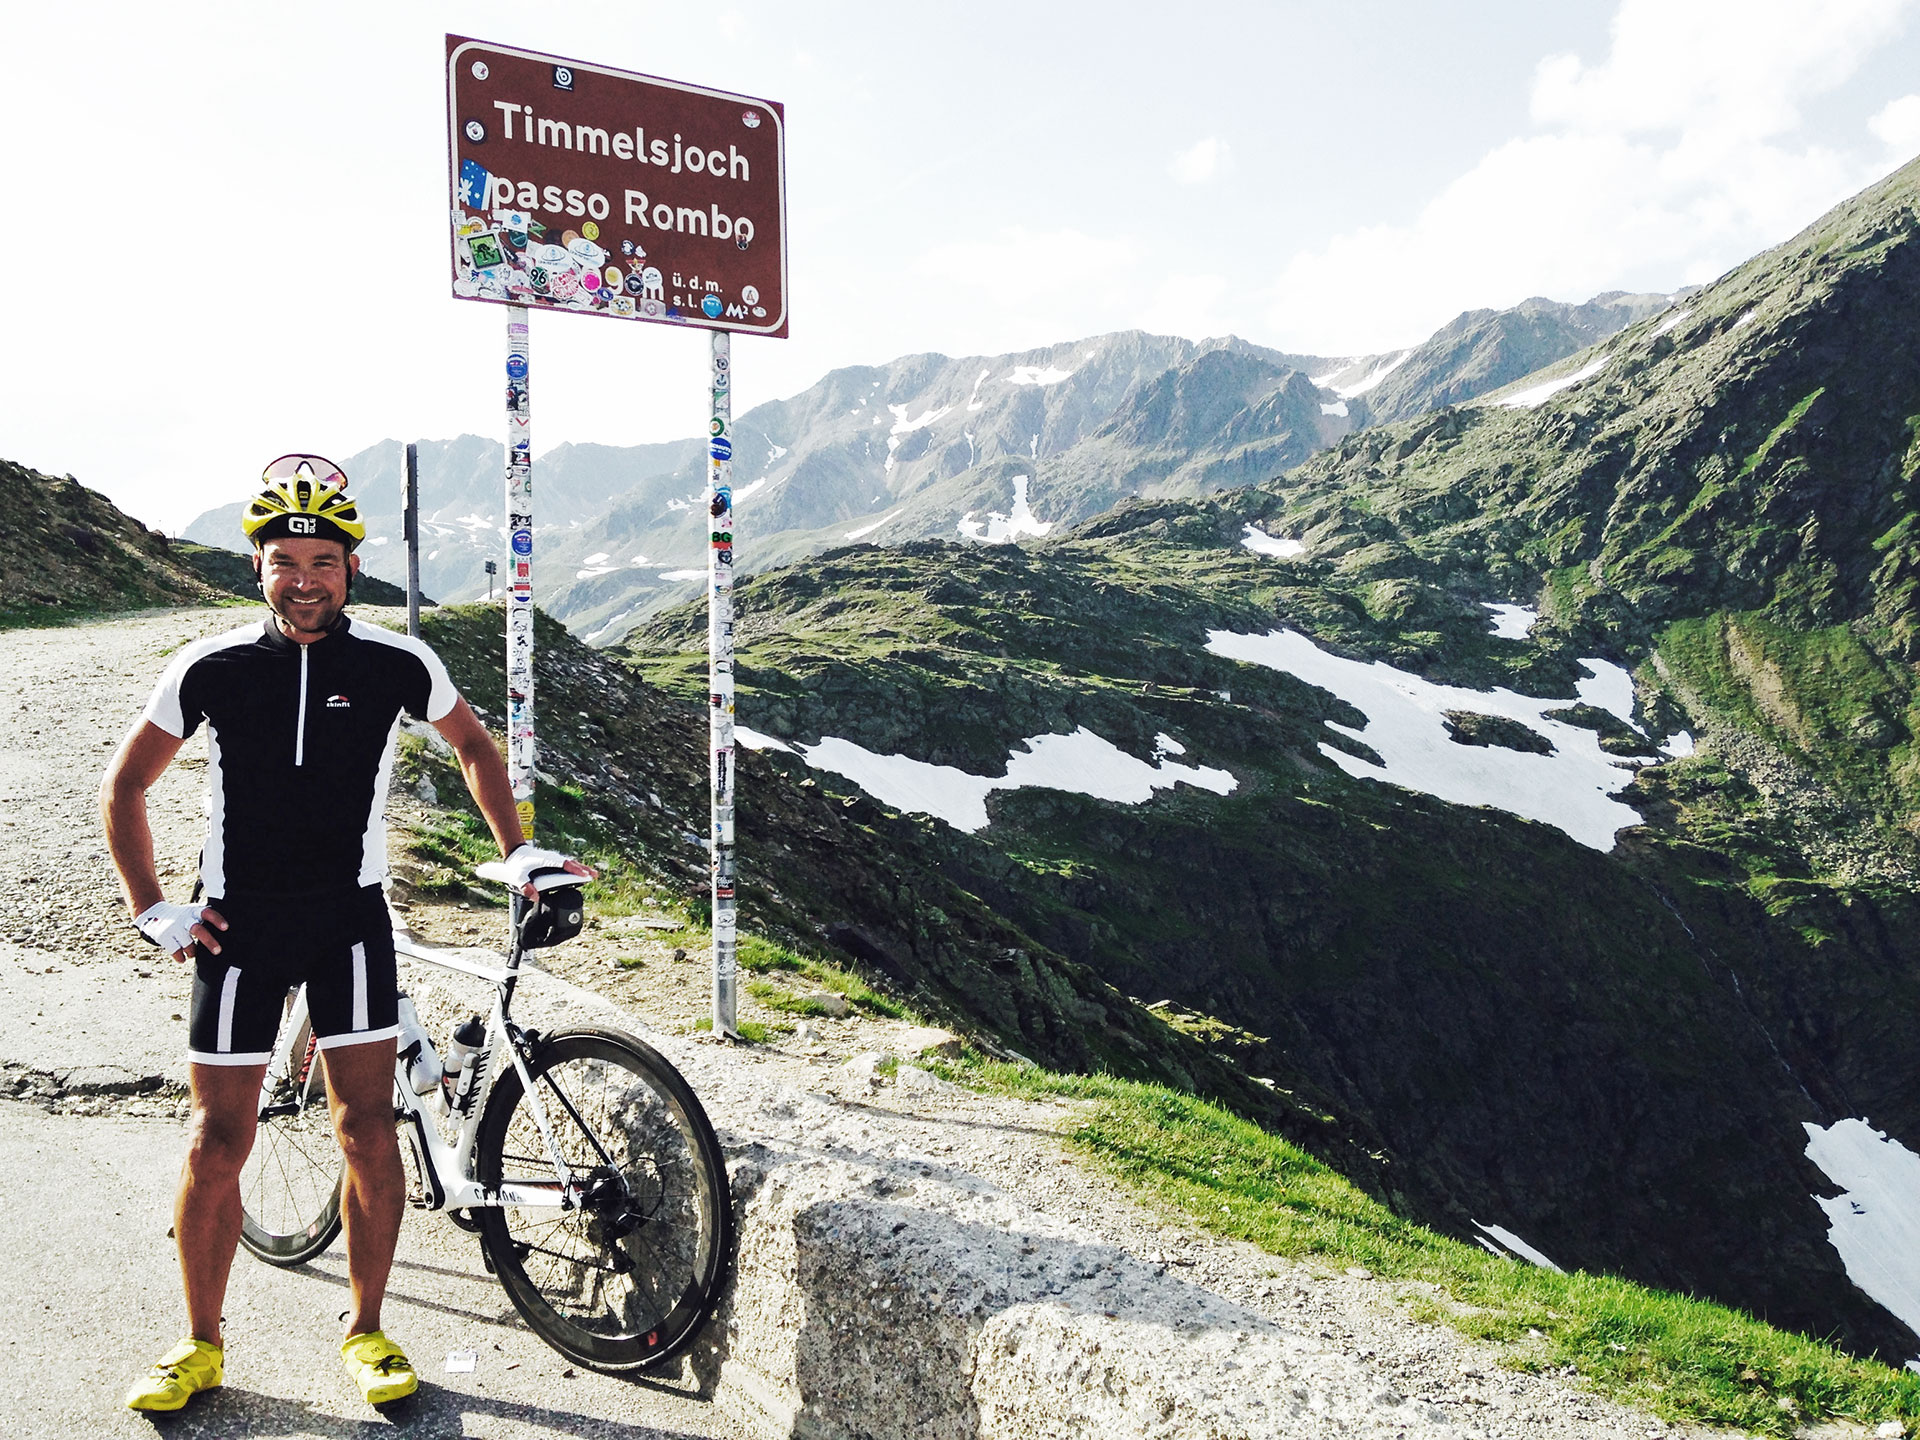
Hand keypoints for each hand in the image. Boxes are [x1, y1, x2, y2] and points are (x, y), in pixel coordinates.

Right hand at [134, 901, 227, 961]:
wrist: (155, 914)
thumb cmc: (184, 917)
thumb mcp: (194, 912)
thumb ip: (207, 919)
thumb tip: (233, 932)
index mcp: (195, 911)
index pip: (207, 913)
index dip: (217, 920)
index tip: (226, 928)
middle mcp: (184, 919)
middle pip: (197, 930)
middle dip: (209, 941)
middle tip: (218, 951)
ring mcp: (173, 928)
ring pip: (188, 945)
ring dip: (193, 952)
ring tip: (192, 952)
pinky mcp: (163, 937)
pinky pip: (176, 952)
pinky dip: (181, 958)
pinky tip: (183, 957)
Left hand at [478, 845, 598, 897]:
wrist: (515, 851)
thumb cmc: (517, 863)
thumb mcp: (518, 876)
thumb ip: (526, 887)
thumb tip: (536, 897)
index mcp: (546, 860)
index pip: (563, 864)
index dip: (574, 869)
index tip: (583, 874)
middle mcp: (552, 858)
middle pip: (571, 863)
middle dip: (583, 869)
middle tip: (594, 876)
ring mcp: (554, 859)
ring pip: (571, 863)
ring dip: (582, 868)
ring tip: (593, 875)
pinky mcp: (554, 861)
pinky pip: (568, 865)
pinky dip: (576, 868)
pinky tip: (582, 874)